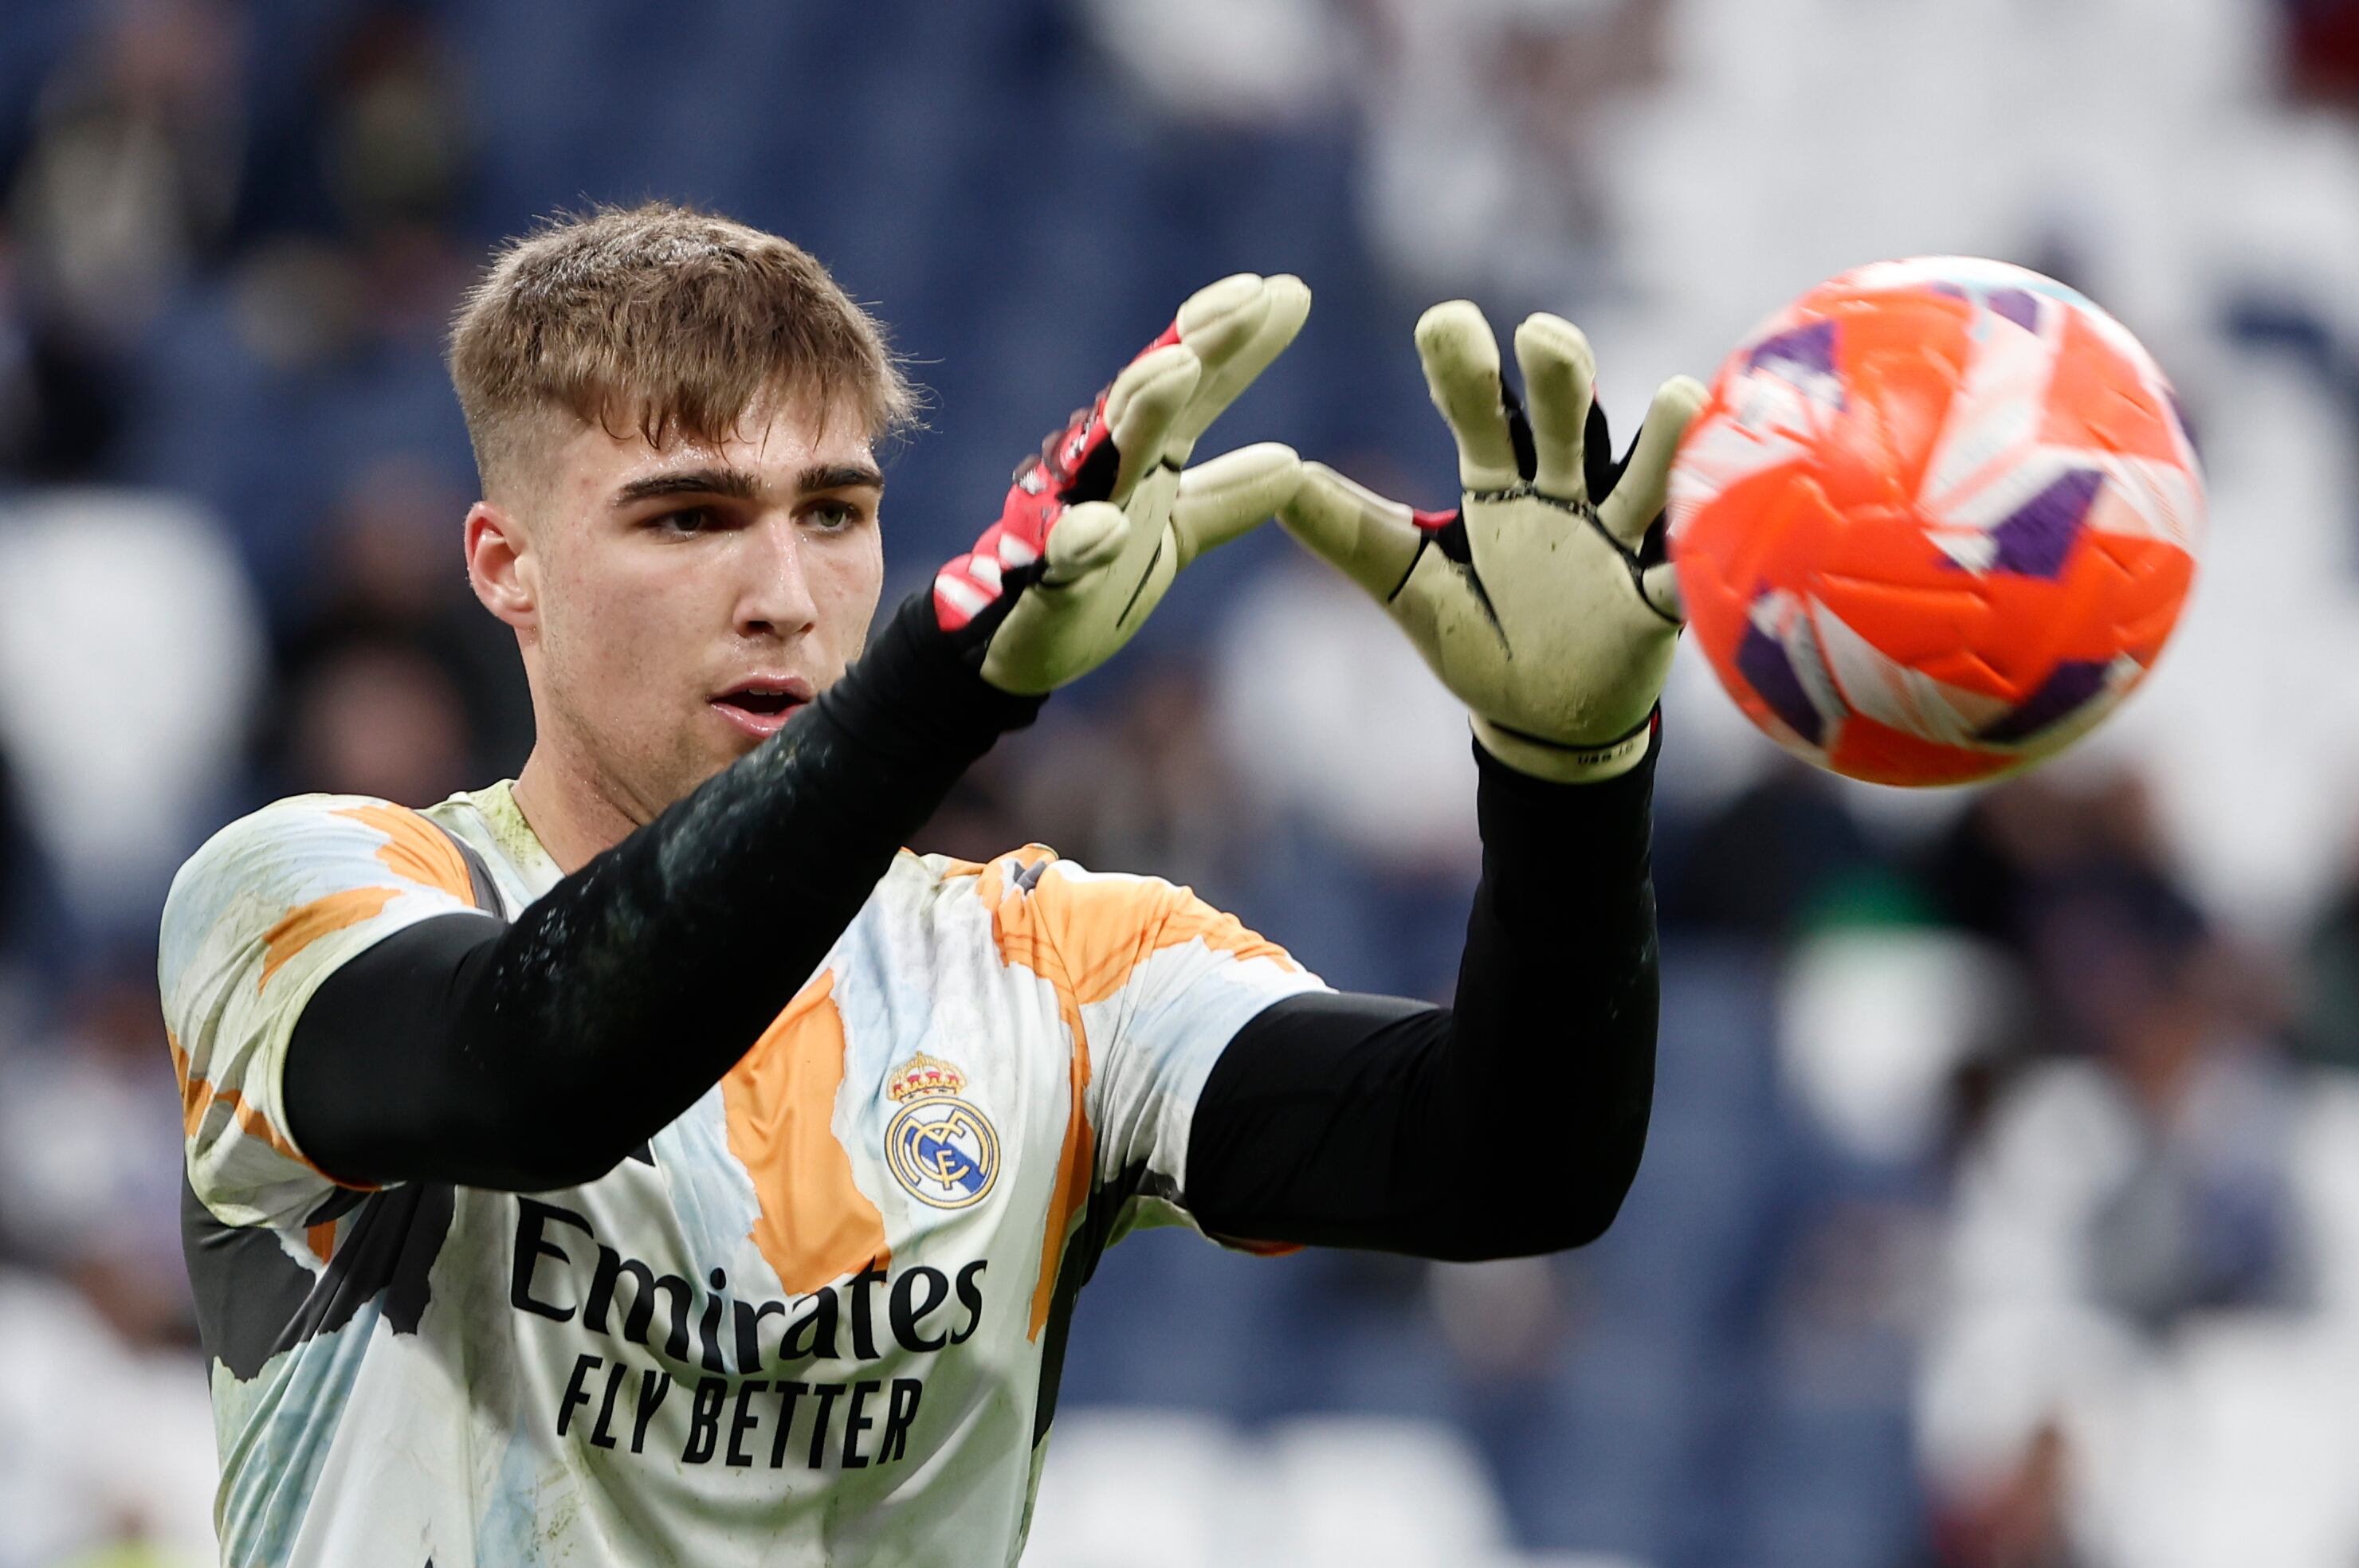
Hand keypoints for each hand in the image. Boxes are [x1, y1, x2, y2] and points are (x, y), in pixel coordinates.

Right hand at [934, 273, 1310, 694]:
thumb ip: (1224, 499)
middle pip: (1154, 395)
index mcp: (1142, 459)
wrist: (1016, 649)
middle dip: (1199, 344)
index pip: (1194, 390)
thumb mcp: (1174, 537)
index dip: (1238, 345)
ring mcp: (1071, 516)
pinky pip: (1061, 557)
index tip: (1288, 293)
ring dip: (1142, 408)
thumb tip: (1292, 461)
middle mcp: (1107, 472)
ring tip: (1180, 367)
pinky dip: (1082, 541)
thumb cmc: (1093, 583)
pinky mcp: (1045, 579)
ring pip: (1108, 453)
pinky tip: (1108, 528)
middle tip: (1249, 299)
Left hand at [1280, 301, 1706, 780]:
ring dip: (1666, 435)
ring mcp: (1622, 537)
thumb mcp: (1411, 589)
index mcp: (1499, 484)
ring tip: (1675, 399)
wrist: (1546, 722)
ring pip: (1653, 467)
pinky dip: (1700, 547)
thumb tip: (1275, 483)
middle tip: (1539, 336)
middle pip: (1565, 415)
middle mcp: (1565, 491)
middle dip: (1559, 373)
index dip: (1463, 366)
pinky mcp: (1665, 594)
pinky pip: (1690, 564)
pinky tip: (1708, 523)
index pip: (1479, 407)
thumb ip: (1354, 536)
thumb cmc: (1484, 638)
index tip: (1444, 322)